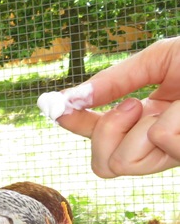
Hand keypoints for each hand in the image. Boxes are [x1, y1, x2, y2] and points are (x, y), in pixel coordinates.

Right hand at [55, 37, 179, 176]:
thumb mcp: (157, 59)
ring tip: (175, 107)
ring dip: (141, 128)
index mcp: (144, 120)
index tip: (55, 108)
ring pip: (122, 162)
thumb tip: (70, 97)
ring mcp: (170, 155)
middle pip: (102, 165)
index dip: (73, 122)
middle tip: (134, 105)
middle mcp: (154, 143)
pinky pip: (159, 141)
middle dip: (106, 132)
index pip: (97, 133)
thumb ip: (114, 80)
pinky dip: (174, 117)